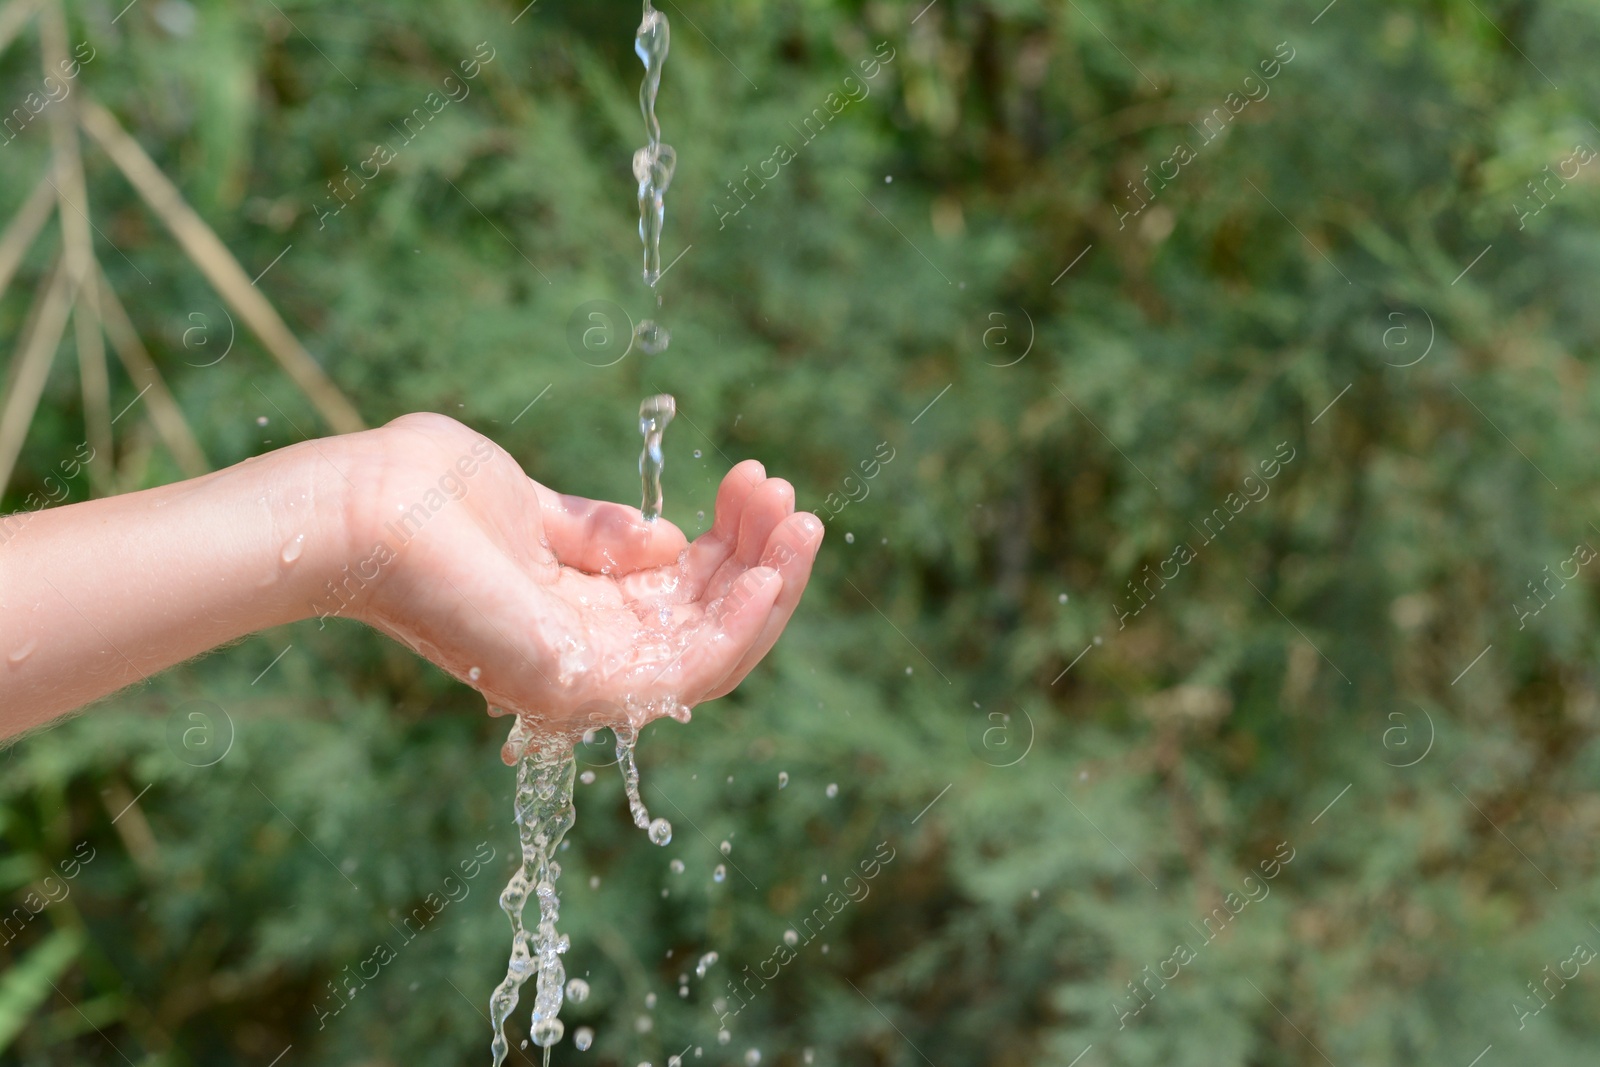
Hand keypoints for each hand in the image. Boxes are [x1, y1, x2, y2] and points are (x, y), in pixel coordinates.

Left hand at [345, 414, 822, 740]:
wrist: (362, 507)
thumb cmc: (424, 495)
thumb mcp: (531, 505)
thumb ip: (595, 531)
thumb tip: (665, 543)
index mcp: (576, 614)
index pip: (681, 600)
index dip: (730, 545)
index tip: (753, 481)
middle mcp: (587, 655)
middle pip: (706, 624)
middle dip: (759, 557)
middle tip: (784, 492)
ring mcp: (584, 677)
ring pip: (713, 651)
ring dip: (769, 586)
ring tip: (799, 519)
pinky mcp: (580, 683)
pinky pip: (691, 670)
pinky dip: (742, 623)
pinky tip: (773, 568)